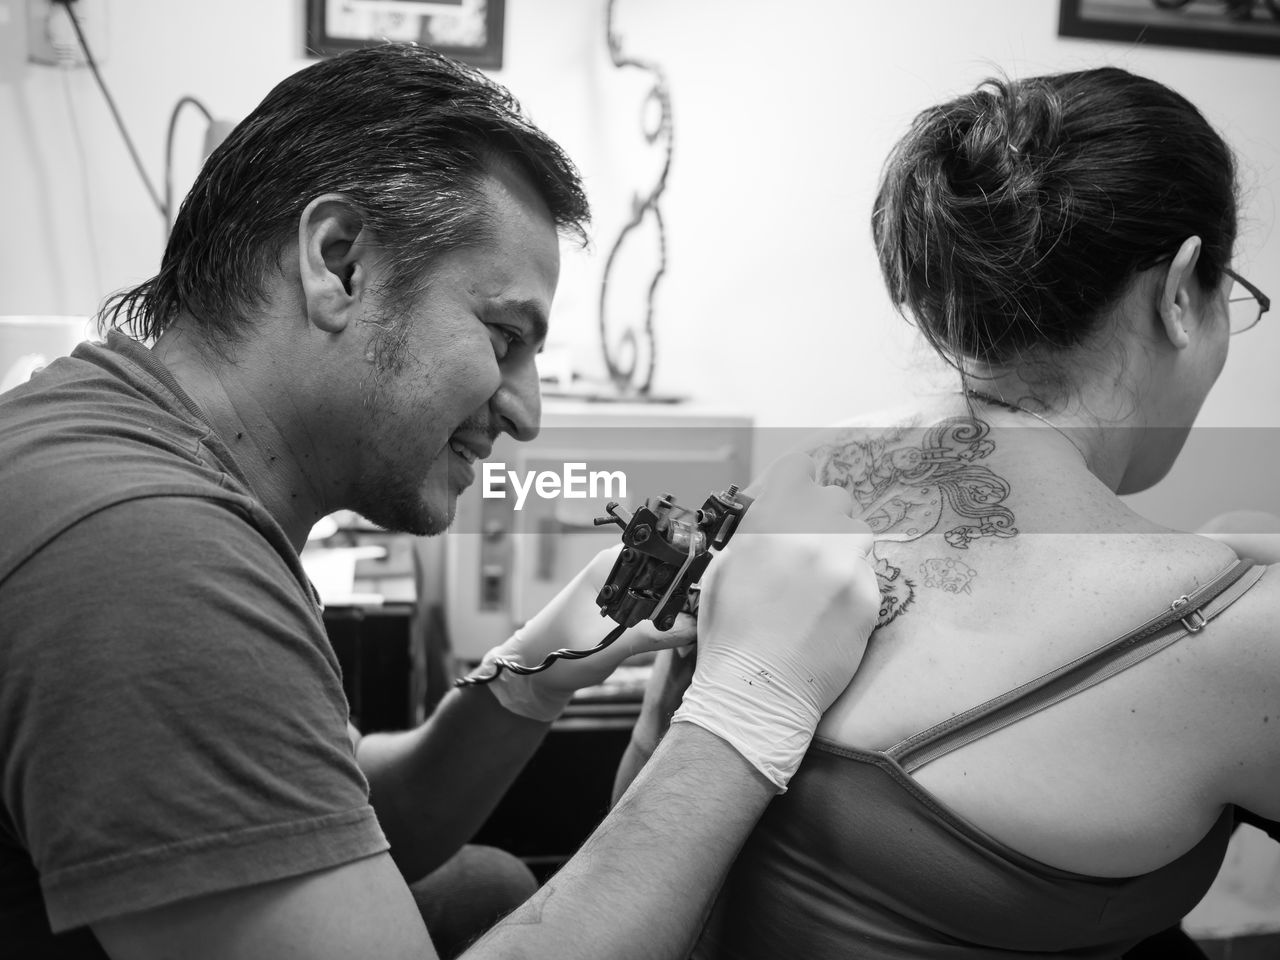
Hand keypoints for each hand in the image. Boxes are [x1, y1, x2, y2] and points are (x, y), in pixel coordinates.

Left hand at [476, 545, 696, 721]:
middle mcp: (618, 567)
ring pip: (665, 586)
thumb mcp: (608, 646)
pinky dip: (669, 614)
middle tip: (710, 618)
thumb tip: (694, 628)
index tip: (713, 596)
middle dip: (690, 591)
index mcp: (611, 564)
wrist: (532, 670)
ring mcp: (621, 583)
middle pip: (669, 569)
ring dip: (681, 605)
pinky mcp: (622, 602)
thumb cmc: (557, 652)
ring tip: (698, 627)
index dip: (691, 572)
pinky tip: (681, 631)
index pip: (663, 554)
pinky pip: (655, 600)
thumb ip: (652, 634)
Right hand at [672, 452, 878, 790]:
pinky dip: (850, 585)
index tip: (796, 492)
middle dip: (822, 516)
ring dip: (840, 548)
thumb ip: (757, 528)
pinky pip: (866, 574)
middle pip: (835, 498)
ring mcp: (847, 565)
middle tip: (804, 545)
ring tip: (815, 582)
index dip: (796, 480)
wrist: (757, 690)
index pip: (799, 468)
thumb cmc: (731, 632)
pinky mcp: (869, 597)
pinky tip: (826, 611)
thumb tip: (775, 509)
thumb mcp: (724, 565)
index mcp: (772, 519)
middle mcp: (814, 533)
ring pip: (857, 534)